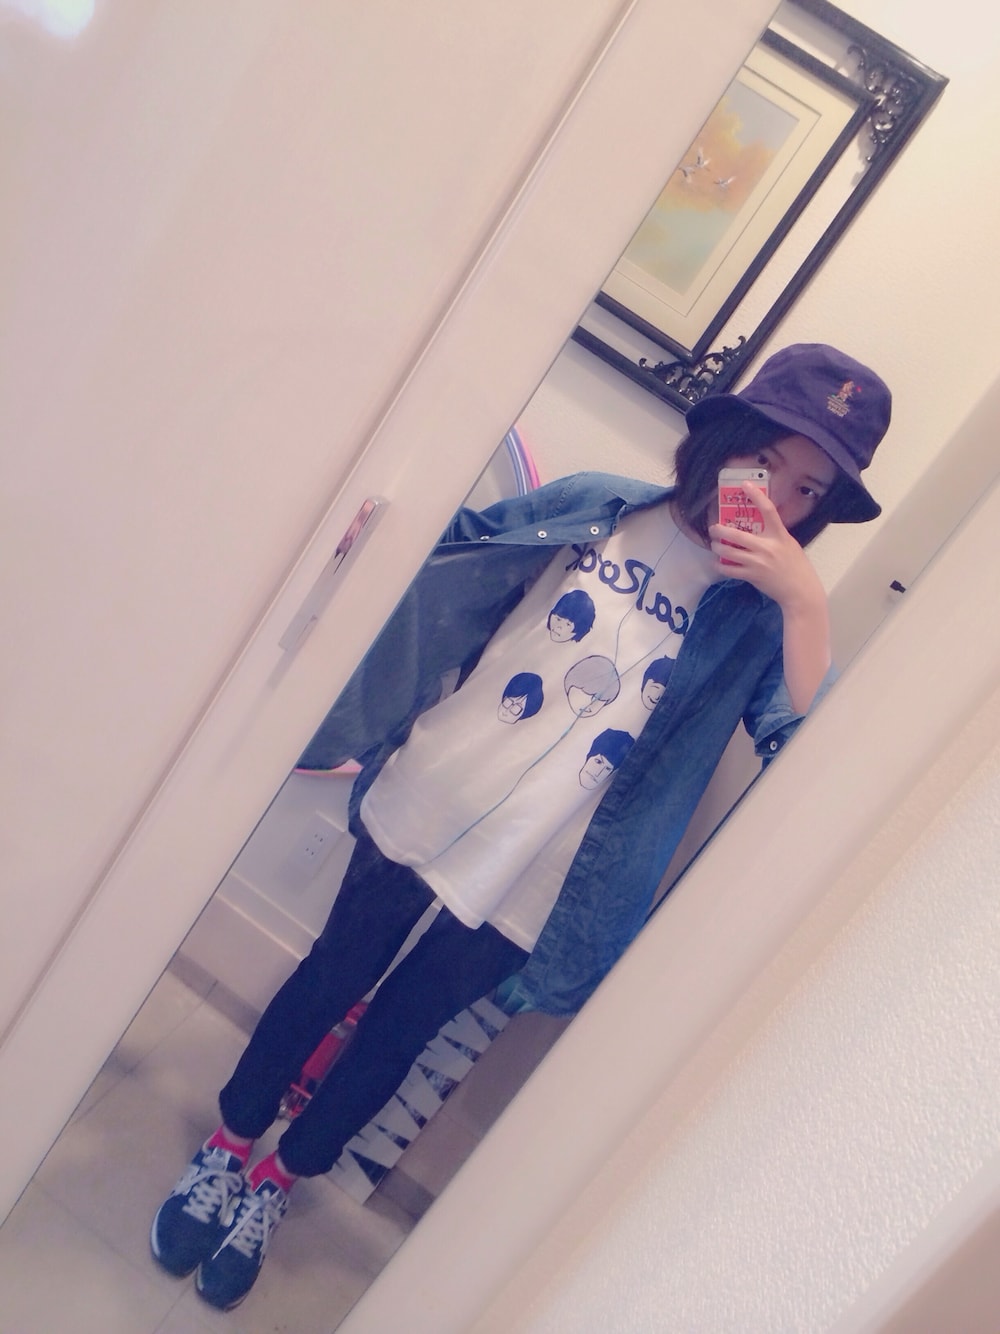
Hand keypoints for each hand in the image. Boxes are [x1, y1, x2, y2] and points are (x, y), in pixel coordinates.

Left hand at [709, 482, 830, 713]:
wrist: (800, 592)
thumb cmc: (796, 566)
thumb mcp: (789, 545)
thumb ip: (775, 535)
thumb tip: (759, 526)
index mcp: (780, 535)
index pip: (768, 510)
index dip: (756, 496)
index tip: (745, 485)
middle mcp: (767, 547)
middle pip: (737, 534)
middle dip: (720, 530)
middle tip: (713, 527)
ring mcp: (758, 562)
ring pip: (728, 552)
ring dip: (718, 547)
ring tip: (715, 545)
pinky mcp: (751, 576)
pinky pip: (729, 569)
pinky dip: (721, 565)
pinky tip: (718, 562)